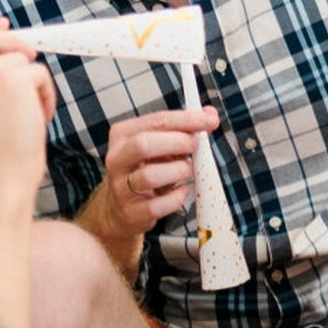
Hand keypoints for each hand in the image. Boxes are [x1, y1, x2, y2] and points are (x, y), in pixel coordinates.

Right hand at [93, 105, 216, 241]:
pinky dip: (176, 198)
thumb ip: (185, 128)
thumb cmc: (146, 168)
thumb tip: (210, 115)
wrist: (119, 208)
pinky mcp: (130, 212)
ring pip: (149, 176)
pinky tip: (181, 191)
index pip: (156, 121)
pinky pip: (156, 206)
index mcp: (123, 135)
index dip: (187, 119)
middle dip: (178, 143)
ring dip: (178, 171)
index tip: (210, 120)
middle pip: (143, 144)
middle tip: (196, 146)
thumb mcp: (161, 144)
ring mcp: (120, 187)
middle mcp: (117, 159)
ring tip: (187, 170)